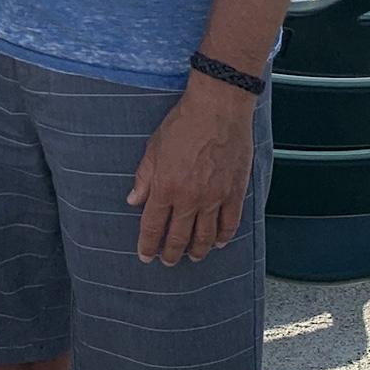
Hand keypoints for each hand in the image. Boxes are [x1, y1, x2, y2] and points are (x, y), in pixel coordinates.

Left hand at [126, 77, 254, 265]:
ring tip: (192, 256)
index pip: (153, 226)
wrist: (218, 108)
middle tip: (167, 261)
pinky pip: (230, 224)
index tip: (146, 255)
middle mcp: (190, 198)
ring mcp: (215, 198)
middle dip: (171, 253)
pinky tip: (218, 243)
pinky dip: (223, 237)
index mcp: (166, 187)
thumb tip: (134, 200)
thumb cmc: (184, 122)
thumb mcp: (154, 147)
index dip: (148, 245)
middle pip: (178, 237)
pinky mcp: (235, 193)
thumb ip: (144, 177)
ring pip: (205, 237)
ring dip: (197, 251)